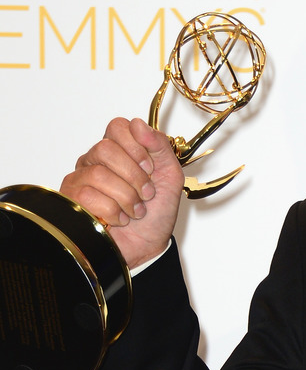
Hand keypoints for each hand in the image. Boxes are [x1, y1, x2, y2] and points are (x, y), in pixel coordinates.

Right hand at [60, 117, 184, 268]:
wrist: (147, 246)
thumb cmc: (158, 211)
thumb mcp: (170, 175)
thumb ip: (159, 146)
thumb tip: (138, 124)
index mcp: (122, 150)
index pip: (118, 127)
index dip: (136, 146)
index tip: (150, 168)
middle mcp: (97, 160)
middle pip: (105, 149)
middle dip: (133, 176)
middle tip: (146, 193)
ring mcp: (81, 179)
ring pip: (97, 174)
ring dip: (126, 197)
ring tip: (135, 210)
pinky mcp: (70, 200)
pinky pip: (87, 195)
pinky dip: (113, 211)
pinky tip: (120, 219)